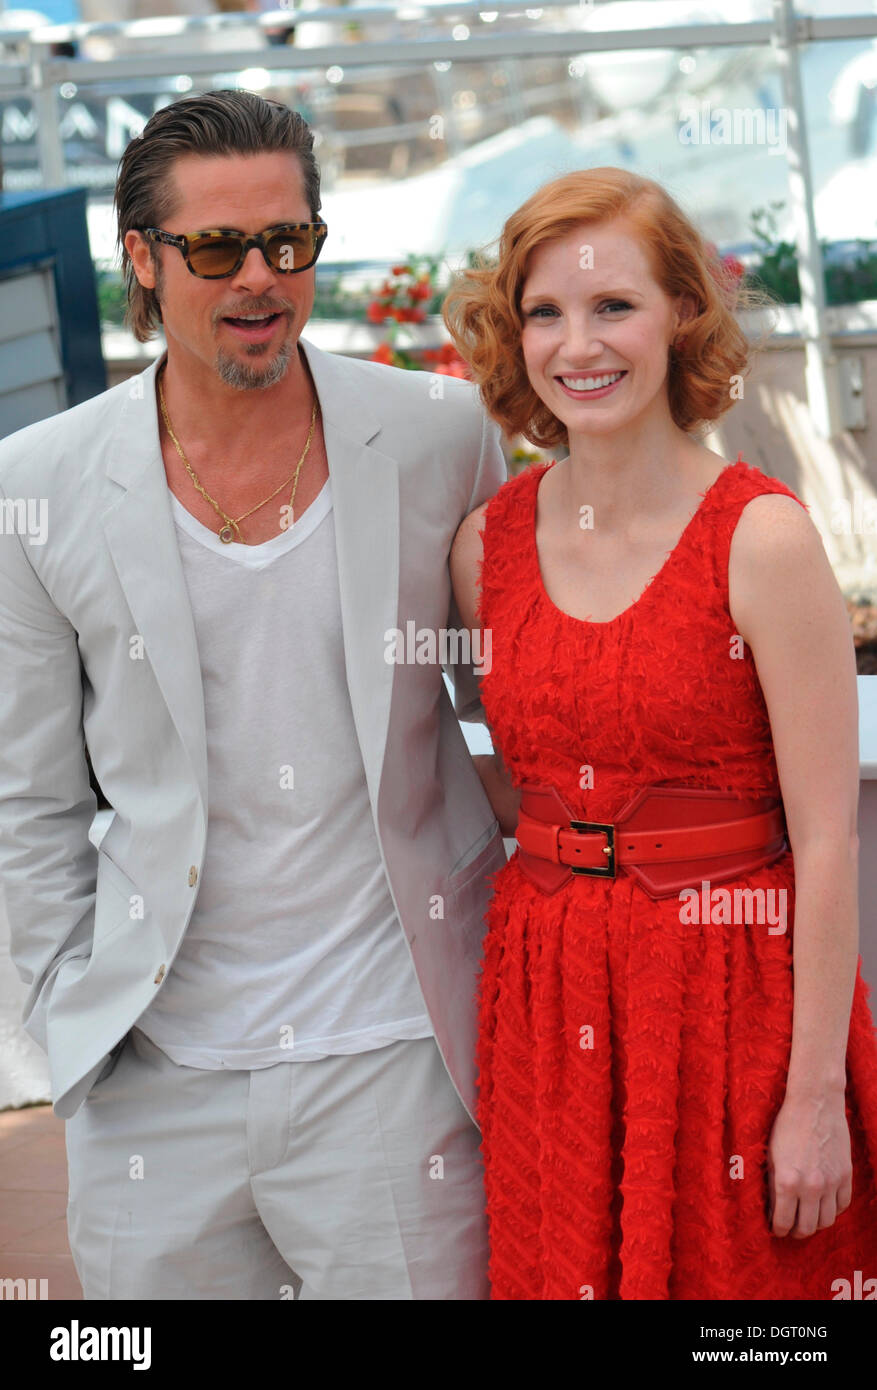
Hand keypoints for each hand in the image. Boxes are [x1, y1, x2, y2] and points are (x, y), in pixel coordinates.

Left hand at [767, 1091, 851, 1237]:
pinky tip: (823, 1206)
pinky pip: (843, 1205)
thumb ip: (773, 1186)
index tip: (777, 1230)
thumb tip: (773, 1210)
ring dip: (816, 1224)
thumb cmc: (787, 1126)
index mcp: (788, 1181)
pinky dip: (833, 1211)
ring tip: (807, 1219)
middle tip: (791, 1229)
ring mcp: (832, 1182)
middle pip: (808, 1227)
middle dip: (797, 1232)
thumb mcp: (771, 1156)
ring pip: (827, 1221)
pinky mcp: (846, 1175)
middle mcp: (811, 1186)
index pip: (784, 1221)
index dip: (778, 1230)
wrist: (815, 1103)